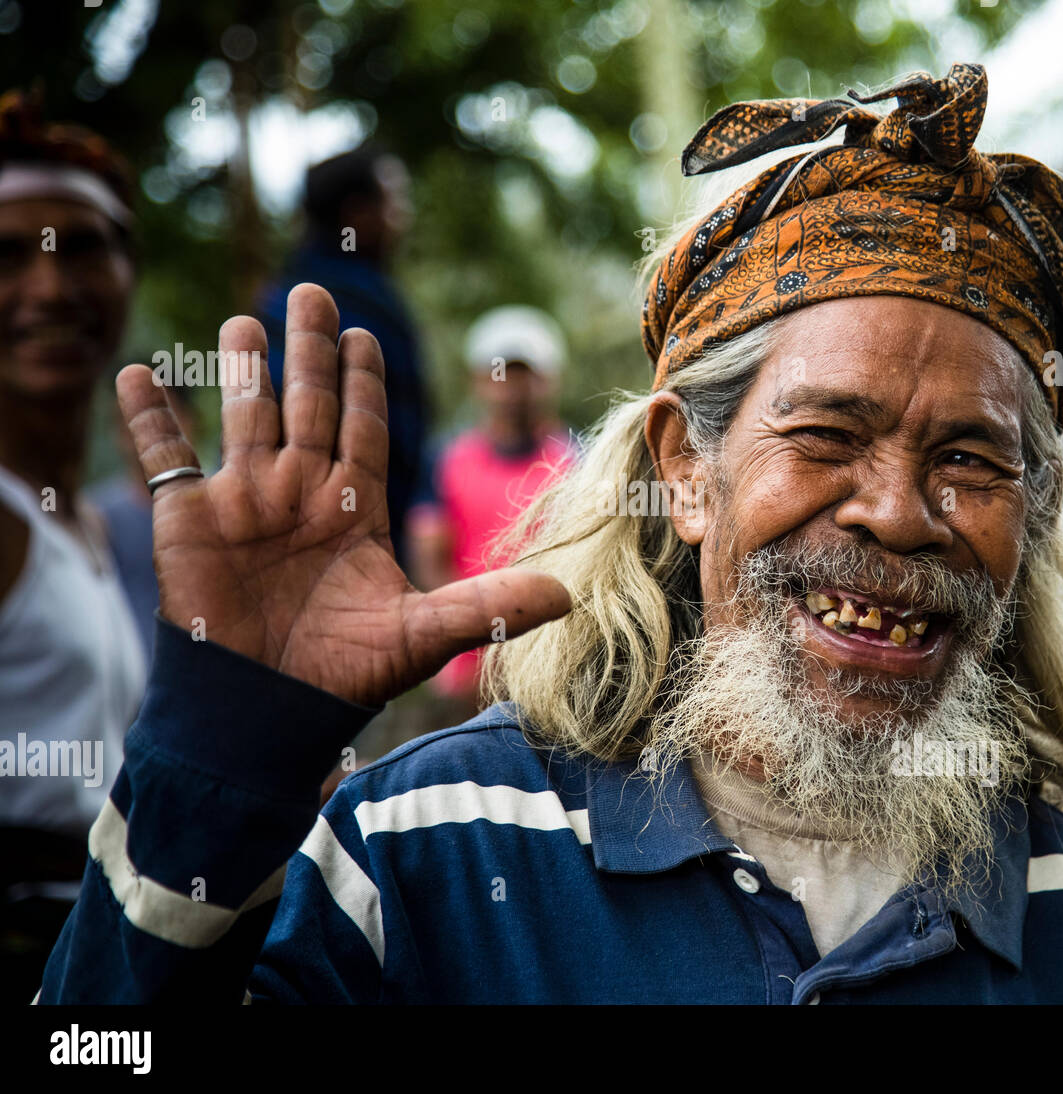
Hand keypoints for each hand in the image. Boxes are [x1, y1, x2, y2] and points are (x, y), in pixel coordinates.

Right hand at [115, 283, 570, 707]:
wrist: (266, 714)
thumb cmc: (344, 677)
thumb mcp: (425, 634)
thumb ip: (491, 604)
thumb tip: (572, 593)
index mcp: (354, 508)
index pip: (363, 427)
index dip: (364, 383)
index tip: (366, 337)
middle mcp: (300, 494)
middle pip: (307, 406)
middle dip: (310, 353)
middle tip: (314, 294)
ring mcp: (244, 503)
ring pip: (244, 417)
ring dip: (243, 370)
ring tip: (247, 321)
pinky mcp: (189, 521)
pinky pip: (163, 456)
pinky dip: (149, 418)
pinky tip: (137, 372)